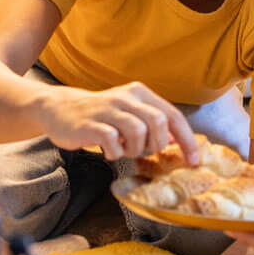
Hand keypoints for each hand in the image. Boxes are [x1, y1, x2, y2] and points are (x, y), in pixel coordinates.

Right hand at [37, 82, 198, 162]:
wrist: (59, 108)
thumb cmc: (100, 115)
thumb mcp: (129, 113)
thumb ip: (153, 123)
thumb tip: (178, 141)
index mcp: (140, 93)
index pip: (173, 115)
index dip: (187, 140)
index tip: (194, 161)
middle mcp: (126, 97)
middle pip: (159, 123)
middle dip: (157, 145)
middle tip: (145, 152)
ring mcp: (108, 109)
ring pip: (138, 132)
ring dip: (135, 149)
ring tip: (123, 150)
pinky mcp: (90, 124)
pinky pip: (112, 141)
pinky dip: (115, 152)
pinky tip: (109, 151)